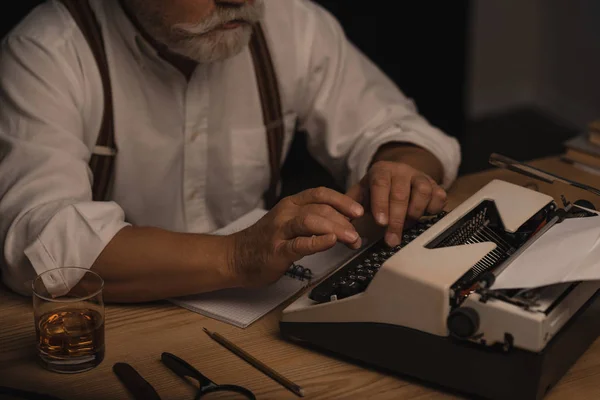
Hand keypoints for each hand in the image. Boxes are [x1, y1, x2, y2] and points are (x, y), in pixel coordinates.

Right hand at [229, 187, 363, 286]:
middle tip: (359, 234)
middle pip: (321, 208)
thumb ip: (311, 220)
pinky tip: (331, 242)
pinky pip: (300, 243)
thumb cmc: (265, 242)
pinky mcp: (277, 251)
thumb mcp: (289, 223)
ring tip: (352, 239)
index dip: (343, 200)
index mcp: (291, 204)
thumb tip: (343, 223)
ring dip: (336, 229)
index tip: (359, 210)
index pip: (320, 194)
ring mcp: (280, 231)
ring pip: (312, 221)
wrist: (234, 257)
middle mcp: (286, 213)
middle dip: (344, 220)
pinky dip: (318, 242)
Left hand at [346, 161, 446, 246]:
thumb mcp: (360, 195)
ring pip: (423, 191)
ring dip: (415, 212)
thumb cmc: (376, 190)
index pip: (380, 185)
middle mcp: (401, 171)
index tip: (380, 223)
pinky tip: (424, 217)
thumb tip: (342, 230)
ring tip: (407, 225)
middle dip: (396, 220)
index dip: (380, 204)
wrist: (397, 174)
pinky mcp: (435, 185)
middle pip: (401, 194)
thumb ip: (349, 210)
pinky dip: (433, 209)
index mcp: (380, 171)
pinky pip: (439, 195)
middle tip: (391, 240)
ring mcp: (420, 176)